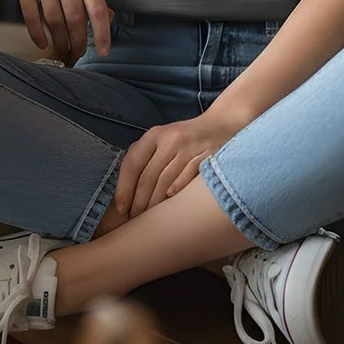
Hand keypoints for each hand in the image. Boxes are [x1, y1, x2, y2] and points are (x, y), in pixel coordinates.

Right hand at [0, 0, 111, 60]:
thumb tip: (105, 18)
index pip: (97, 8)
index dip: (102, 33)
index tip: (104, 51)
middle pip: (74, 19)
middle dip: (78, 42)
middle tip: (78, 55)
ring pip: (53, 21)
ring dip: (60, 41)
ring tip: (63, 51)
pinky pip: (31, 16)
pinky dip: (37, 34)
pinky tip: (43, 42)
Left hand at [115, 109, 246, 217]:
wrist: (222, 125)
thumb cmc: (186, 138)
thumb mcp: (163, 138)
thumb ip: (145, 157)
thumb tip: (125, 191)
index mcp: (155, 134)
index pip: (132, 163)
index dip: (124, 188)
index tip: (120, 207)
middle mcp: (171, 140)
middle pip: (148, 177)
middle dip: (138, 202)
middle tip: (134, 218)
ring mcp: (190, 148)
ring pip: (165, 182)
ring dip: (155, 203)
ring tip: (149, 218)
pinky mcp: (207, 157)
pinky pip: (186, 179)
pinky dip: (176, 192)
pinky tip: (170, 203)